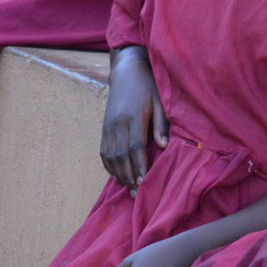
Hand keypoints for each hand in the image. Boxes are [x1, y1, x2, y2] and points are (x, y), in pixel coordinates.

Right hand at [101, 48, 167, 193]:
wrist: (126, 72)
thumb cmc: (148, 87)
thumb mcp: (159, 102)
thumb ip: (161, 124)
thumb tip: (163, 146)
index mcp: (132, 117)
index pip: (134, 147)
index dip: (138, 166)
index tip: (143, 182)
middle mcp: (117, 124)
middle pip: (121, 156)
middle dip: (128, 176)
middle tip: (136, 194)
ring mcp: (108, 127)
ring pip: (110, 156)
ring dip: (118, 174)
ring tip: (128, 189)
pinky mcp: (104, 129)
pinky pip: (104, 152)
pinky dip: (109, 166)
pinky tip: (118, 176)